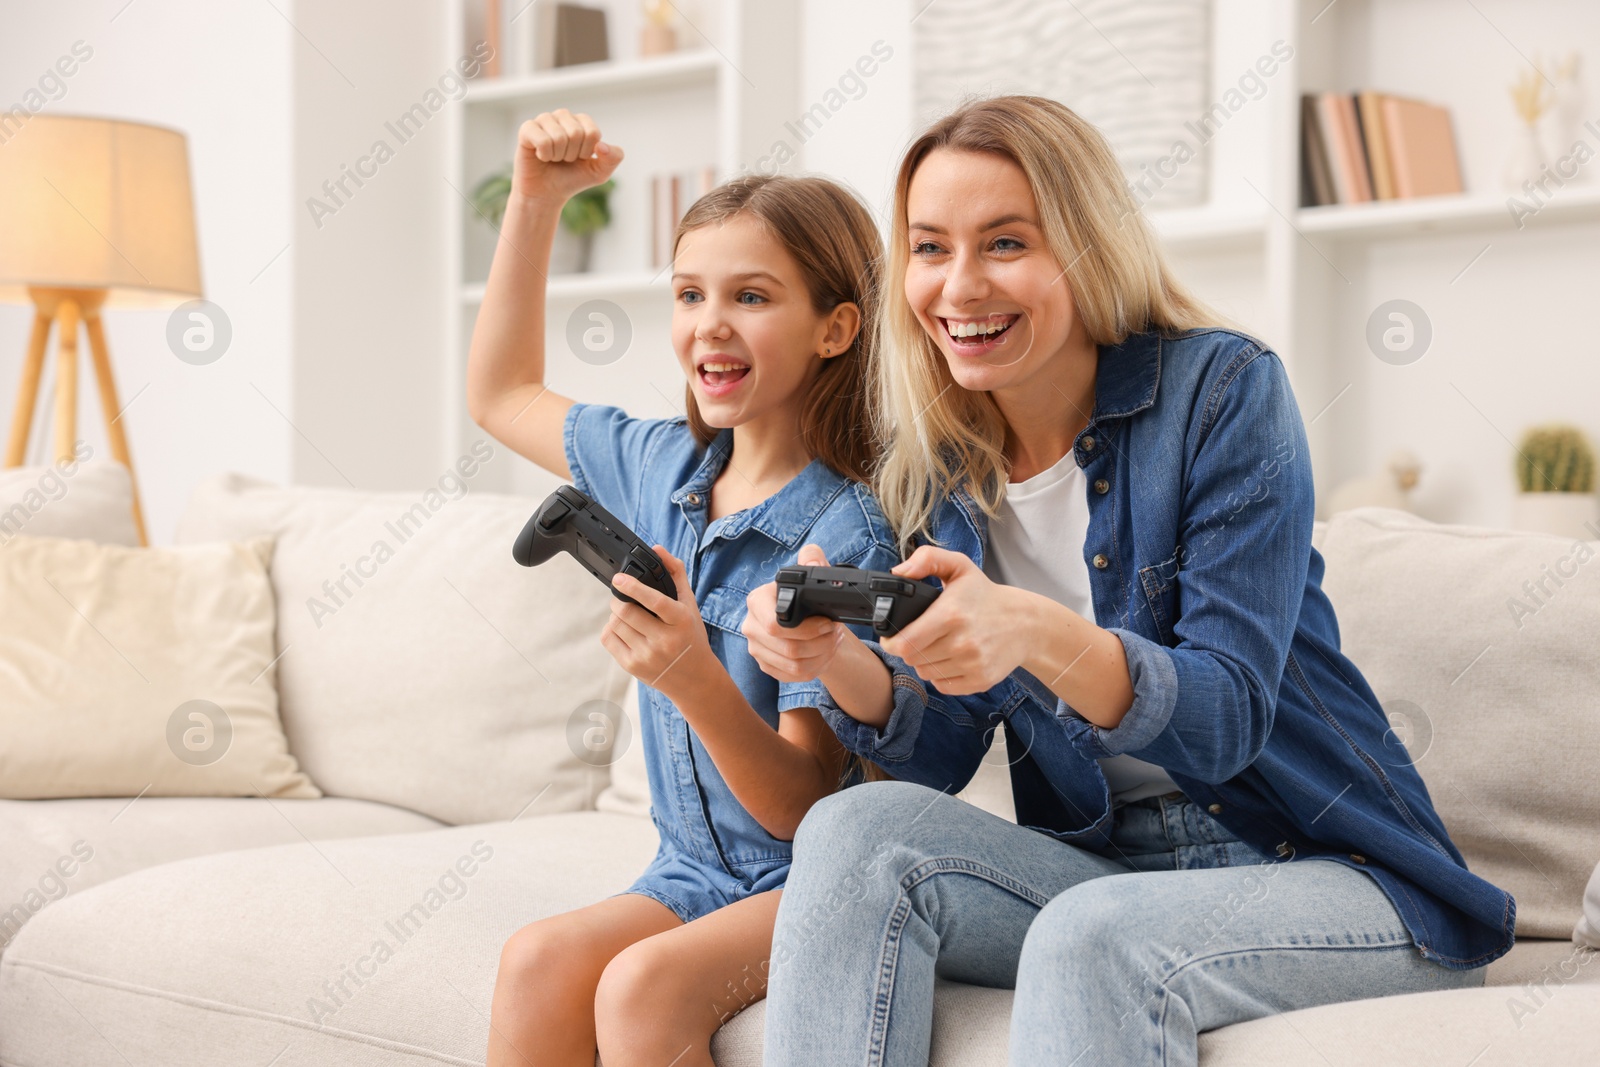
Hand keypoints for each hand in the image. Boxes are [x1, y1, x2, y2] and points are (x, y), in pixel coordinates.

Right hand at [513, 109, 624, 204]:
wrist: (547, 194)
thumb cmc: (572, 179)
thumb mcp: (600, 172)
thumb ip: (613, 158)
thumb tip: (602, 146)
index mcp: (582, 121)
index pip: (593, 132)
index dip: (587, 152)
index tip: (580, 158)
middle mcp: (563, 116)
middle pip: (576, 133)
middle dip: (572, 154)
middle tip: (564, 160)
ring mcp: (544, 120)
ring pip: (559, 137)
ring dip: (558, 155)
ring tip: (553, 158)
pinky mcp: (527, 129)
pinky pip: (542, 140)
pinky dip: (544, 154)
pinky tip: (540, 156)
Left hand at [603, 547, 714, 699]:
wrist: (695, 678)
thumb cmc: (691, 636)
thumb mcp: (690, 605)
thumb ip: (675, 574)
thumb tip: (657, 550)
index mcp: (681, 621)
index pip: (654, 601)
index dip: (633, 587)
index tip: (618, 578)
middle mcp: (665, 640)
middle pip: (627, 612)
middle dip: (618, 599)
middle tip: (621, 596)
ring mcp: (648, 655)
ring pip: (616, 624)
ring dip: (616, 614)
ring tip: (627, 615)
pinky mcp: (633, 666)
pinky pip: (609, 638)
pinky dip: (611, 628)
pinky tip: (623, 629)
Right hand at [741, 544, 846, 683]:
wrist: (803, 619)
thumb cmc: (806, 596)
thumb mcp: (812, 574)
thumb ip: (813, 559)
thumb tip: (812, 561)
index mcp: (757, 601)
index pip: (773, 624)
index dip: (806, 628)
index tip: (827, 622)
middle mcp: (751, 626)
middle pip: (788, 649)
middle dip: (821, 643)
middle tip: (836, 632)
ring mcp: (757, 649)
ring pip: (794, 665)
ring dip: (822, 655)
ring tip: (834, 641)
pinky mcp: (767, 666)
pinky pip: (794, 676)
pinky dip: (816, 667)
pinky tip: (825, 653)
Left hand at [879, 546, 1034, 695]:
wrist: (1025, 623)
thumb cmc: (985, 595)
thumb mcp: (959, 566)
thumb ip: (927, 559)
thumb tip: (899, 573)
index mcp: (951, 614)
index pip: (904, 643)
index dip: (891, 642)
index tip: (892, 637)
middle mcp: (962, 643)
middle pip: (912, 659)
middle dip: (909, 649)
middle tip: (918, 637)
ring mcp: (972, 664)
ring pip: (926, 673)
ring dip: (924, 662)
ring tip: (936, 645)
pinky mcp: (980, 680)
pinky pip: (943, 685)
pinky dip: (940, 675)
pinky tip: (949, 659)